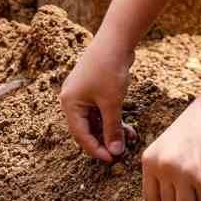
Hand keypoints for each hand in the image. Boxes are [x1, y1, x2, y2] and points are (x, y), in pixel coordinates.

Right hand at [60, 37, 137, 162]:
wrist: (116, 40)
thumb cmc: (109, 69)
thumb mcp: (112, 103)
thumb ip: (112, 129)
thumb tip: (115, 152)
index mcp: (70, 103)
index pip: (80, 135)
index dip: (96, 149)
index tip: (111, 160)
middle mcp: (73, 99)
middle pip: (87, 129)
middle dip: (105, 141)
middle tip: (120, 153)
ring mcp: (84, 94)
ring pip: (96, 120)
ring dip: (112, 130)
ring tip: (130, 139)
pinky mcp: (95, 89)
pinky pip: (102, 110)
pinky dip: (114, 119)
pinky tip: (129, 128)